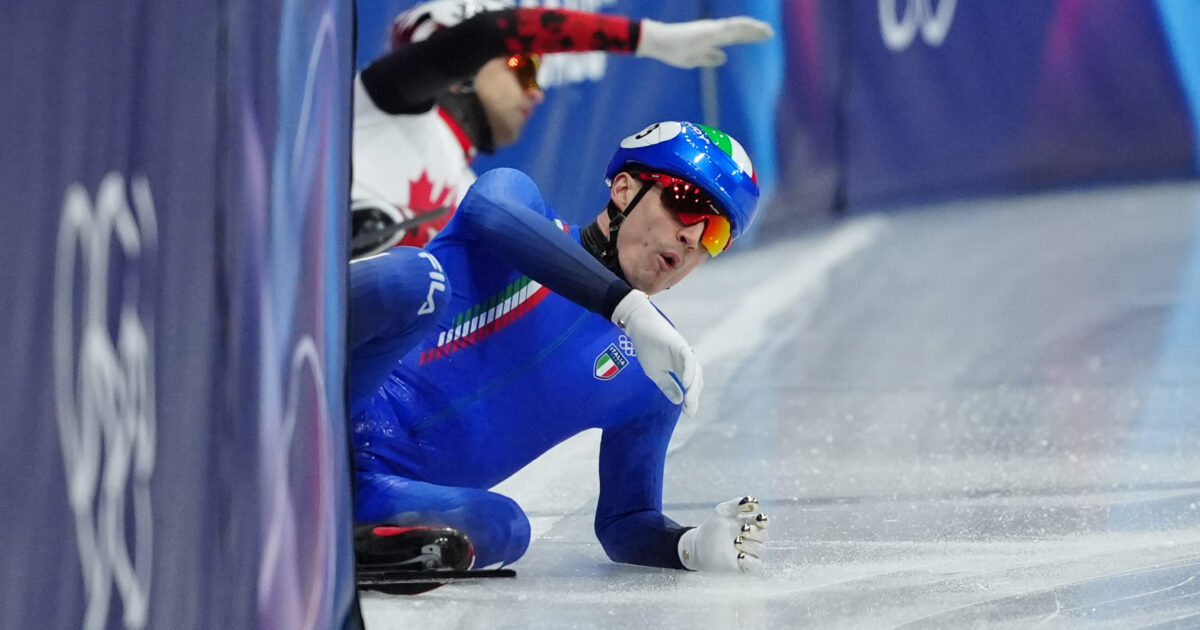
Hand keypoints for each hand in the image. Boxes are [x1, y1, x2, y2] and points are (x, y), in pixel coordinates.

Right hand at [611, 289, 702, 415]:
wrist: (638, 326)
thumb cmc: (646, 347)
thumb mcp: (655, 372)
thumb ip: (667, 385)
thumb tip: (678, 400)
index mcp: (681, 367)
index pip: (691, 385)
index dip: (691, 399)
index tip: (687, 413)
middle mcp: (686, 360)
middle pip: (696, 380)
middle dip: (694, 396)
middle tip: (689, 411)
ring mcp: (684, 352)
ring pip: (695, 371)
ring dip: (693, 387)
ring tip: (689, 402)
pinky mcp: (679, 344)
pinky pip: (688, 359)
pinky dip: (689, 371)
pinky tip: (686, 384)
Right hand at [636, 17, 774, 67]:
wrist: (659, 42)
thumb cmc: (672, 50)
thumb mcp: (693, 59)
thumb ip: (709, 58)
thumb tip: (723, 58)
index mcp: (711, 38)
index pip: (735, 36)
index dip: (749, 36)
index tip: (763, 38)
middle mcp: (714, 31)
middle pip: (739, 31)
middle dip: (755, 33)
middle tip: (770, 34)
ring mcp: (713, 29)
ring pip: (738, 27)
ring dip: (753, 29)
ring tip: (767, 32)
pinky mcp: (710, 30)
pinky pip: (730, 27)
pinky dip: (743, 27)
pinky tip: (754, 27)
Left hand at [678, 496, 768, 572]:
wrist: (698, 545)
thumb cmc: (712, 527)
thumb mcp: (722, 511)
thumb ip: (736, 504)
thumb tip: (753, 502)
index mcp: (749, 524)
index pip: (763, 522)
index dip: (762, 520)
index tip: (756, 518)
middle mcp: (751, 538)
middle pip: (763, 535)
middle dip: (755, 532)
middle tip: (743, 530)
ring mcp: (749, 552)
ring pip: (761, 549)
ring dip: (750, 545)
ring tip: (735, 542)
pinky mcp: (745, 565)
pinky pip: (756, 564)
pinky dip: (750, 560)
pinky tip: (740, 555)